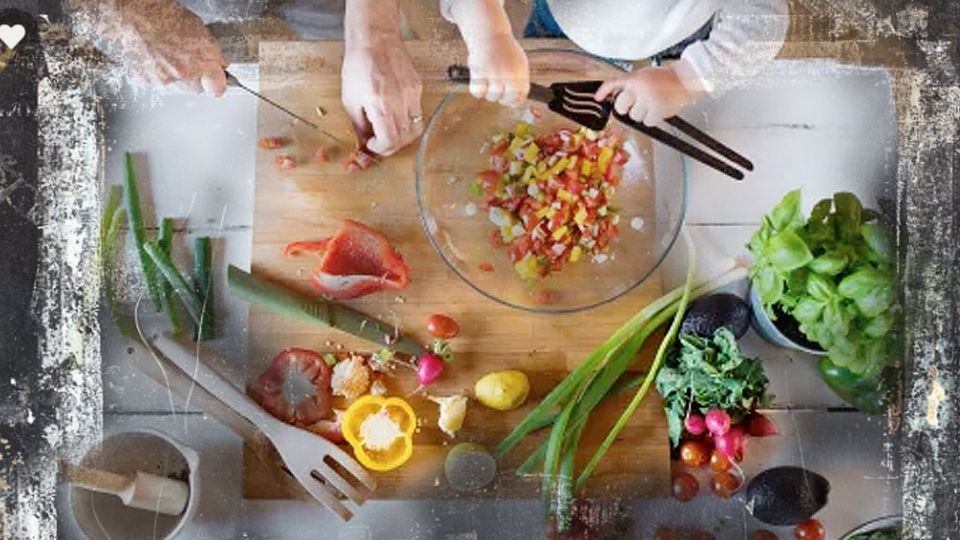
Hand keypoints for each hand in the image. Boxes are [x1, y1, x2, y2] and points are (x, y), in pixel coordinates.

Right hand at [98, 0, 227, 95]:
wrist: (131, 15)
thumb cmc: (163, 15)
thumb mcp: (199, 29)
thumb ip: (212, 51)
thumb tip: (220, 63)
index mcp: (203, 60)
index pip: (218, 89)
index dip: (216, 84)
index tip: (215, 80)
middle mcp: (186, 74)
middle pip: (197, 90)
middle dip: (196, 79)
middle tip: (188, 61)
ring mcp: (165, 79)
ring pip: (178, 88)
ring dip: (177, 77)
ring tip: (168, 55)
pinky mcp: (147, 81)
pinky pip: (159, 83)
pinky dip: (158, 73)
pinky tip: (155, 56)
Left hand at [340, 37, 422, 155]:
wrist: (374, 39)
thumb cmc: (358, 65)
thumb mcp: (350, 99)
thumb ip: (359, 126)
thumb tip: (363, 146)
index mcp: (381, 104)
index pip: (390, 141)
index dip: (381, 149)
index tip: (372, 145)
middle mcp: (400, 101)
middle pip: (405, 139)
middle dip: (391, 146)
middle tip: (380, 141)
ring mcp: (412, 94)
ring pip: (415, 129)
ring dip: (402, 136)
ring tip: (389, 130)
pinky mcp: (418, 88)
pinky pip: (417, 113)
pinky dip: (407, 120)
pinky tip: (394, 113)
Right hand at [449, 0, 529, 105]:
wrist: (490, 33)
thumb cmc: (504, 49)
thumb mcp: (519, 63)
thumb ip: (520, 81)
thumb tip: (519, 99)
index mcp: (521, 73)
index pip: (521, 97)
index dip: (514, 100)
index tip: (509, 99)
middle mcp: (509, 74)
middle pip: (507, 100)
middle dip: (502, 99)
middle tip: (498, 90)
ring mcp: (495, 74)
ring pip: (493, 96)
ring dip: (489, 92)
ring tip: (488, 80)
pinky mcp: (480, 72)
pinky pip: (478, 92)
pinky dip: (477, 89)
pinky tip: (479, 80)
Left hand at [594, 62, 705, 125]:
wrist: (686, 79)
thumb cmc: (666, 77)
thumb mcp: (644, 74)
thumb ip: (630, 83)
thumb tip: (615, 95)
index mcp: (635, 78)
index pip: (614, 83)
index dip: (604, 91)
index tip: (598, 98)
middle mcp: (640, 89)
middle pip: (620, 106)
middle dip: (625, 108)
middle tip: (635, 104)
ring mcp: (648, 100)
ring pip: (634, 116)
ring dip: (641, 114)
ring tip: (651, 104)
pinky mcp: (658, 110)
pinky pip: (647, 122)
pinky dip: (652, 119)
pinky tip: (657, 110)